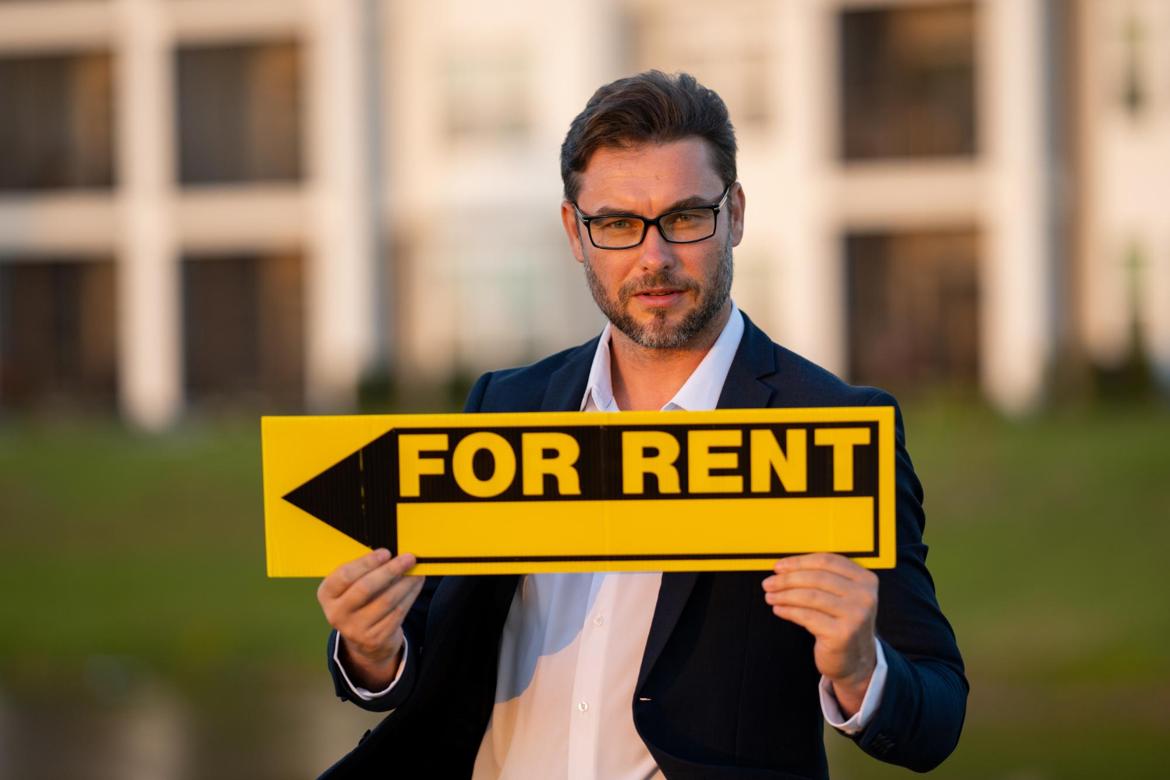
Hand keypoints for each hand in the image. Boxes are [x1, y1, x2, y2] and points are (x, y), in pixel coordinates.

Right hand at [317, 549, 424, 689]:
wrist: (363, 640)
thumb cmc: (360, 601)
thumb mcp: (351, 587)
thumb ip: (364, 571)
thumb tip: (394, 553)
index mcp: (327, 594)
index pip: (344, 575)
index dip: (366, 563)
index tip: (386, 552)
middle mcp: (337, 613)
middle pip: (365, 588)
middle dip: (390, 570)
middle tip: (409, 558)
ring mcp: (355, 629)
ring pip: (386, 601)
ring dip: (405, 582)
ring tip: (417, 570)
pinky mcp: (375, 639)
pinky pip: (397, 613)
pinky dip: (410, 595)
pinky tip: (417, 584)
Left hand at [762, 553, 877, 716]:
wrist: (856, 661)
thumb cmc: (842, 624)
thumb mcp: (841, 597)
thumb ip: (821, 579)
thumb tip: (784, 568)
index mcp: (865, 579)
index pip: (827, 561)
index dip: (799, 562)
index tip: (779, 567)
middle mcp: (864, 595)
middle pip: (816, 577)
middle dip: (787, 579)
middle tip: (769, 583)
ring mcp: (855, 615)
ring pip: (809, 596)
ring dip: (784, 595)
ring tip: (770, 596)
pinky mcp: (842, 633)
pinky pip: (806, 616)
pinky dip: (788, 611)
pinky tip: (779, 609)